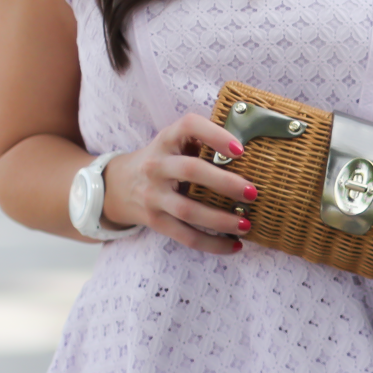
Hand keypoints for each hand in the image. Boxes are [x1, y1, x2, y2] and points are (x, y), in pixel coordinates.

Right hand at [101, 112, 255, 255]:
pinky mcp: (156, 221)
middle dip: (224, 182)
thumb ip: (202, 143)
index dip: (215, 135)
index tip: (240, 150)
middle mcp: (157, 166)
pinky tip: (234, 245)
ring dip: (220, 220)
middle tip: (252, 192)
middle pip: (190, 171)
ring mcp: (154, 195)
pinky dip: (212, 244)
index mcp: (166, 140)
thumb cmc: (163, 161)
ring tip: (246, 225)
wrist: (119, 185)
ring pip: (188, 210)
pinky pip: (186, 236)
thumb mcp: (174, 143)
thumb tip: (253, 152)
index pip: (188, 126)